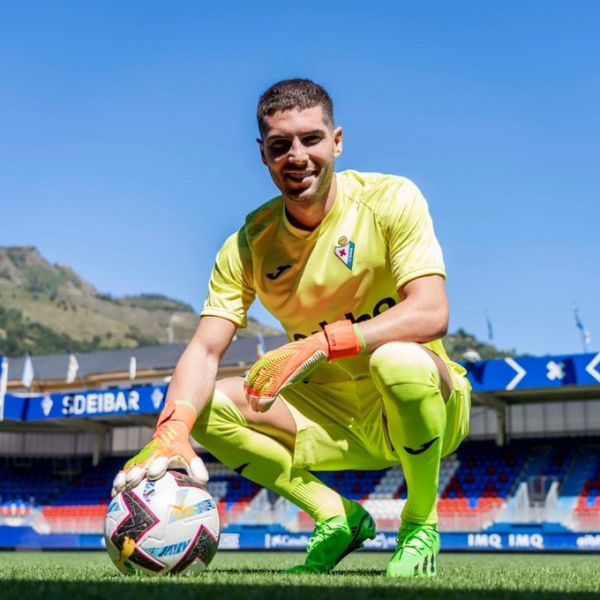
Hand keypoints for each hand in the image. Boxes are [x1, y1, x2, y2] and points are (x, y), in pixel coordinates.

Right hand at [111, 401, 208, 495]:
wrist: (169, 431)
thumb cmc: (179, 447)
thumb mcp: (189, 453)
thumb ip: (196, 466)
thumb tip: (205, 480)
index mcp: (165, 451)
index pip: (161, 458)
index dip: (158, 465)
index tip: (154, 473)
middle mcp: (151, 454)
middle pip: (142, 463)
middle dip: (136, 472)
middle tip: (131, 481)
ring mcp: (141, 458)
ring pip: (130, 467)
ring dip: (123, 477)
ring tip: (116, 490)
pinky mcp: (135, 462)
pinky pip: (125, 471)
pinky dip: (119, 481)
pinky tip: (113, 495)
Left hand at [244, 320, 363, 411]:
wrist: (316, 346)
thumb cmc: (302, 352)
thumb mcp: (284, 355)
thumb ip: (275, 363)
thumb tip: (270, 374)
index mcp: (267, 358)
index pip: (252, 374)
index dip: (249, 387)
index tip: (250, 396)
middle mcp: (269, 363)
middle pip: (253, 383)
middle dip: (251, 396)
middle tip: (252, 406)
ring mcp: (277, 369)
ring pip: (260, 389)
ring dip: (256, 401)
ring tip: (256, 410)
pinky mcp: (286, 375)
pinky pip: (271, 391)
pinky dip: (265, 401)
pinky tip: (263, 408)